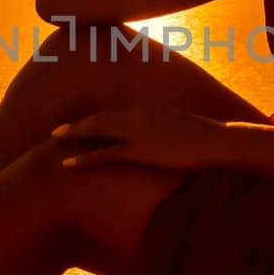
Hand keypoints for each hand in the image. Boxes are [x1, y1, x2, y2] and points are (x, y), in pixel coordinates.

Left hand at [51, 107, 225, 172]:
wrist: (219, 142)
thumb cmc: (208, 139)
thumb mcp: (185, 130)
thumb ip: (170, 131)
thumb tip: (168, 138)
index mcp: (149, 111)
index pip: (115, 113)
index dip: (95, 119)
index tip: (81, 123)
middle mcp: (139, 116)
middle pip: (99, 119)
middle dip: (77, 124)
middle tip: (57, 130)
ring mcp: (138, 133)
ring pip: (97, 131)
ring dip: (74, 135)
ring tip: (54, 139)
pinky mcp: (141, 151)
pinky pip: (105, 155)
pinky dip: (84, 159)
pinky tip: (67, 164)